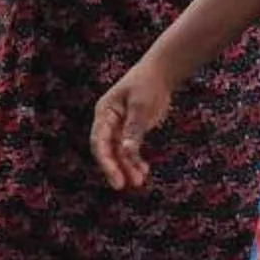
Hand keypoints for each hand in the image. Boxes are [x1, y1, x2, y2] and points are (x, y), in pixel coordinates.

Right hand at [91, 54, 175, 191]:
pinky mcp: (130, 131)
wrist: (160, 74)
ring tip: (139, 180)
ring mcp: (118, 128)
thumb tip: (126, 151)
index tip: (115, 177)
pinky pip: (130, 150)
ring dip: (127, 167)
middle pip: (106, 150)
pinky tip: (143, 171)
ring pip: (119, 153)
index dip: (105, 161)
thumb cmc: (147, 85)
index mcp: (104, 113)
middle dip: (115, 168)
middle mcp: (108, 122)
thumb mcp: (141, 106)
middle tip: (122, 185)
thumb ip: (133, 129)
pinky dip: (135, 161)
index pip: (99, 141)